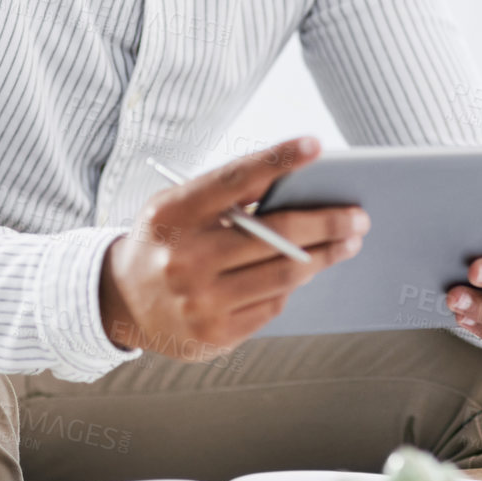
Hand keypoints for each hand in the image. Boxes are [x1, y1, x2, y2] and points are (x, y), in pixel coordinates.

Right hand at [100, 136, 368, 356]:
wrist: (122, 303)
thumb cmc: (165, 242)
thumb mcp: (178, 208)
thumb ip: (226, 197)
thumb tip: (297, 187)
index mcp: (173, 214)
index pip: (234, 180)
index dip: (277, 160)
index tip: (314, 146)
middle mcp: (184, 258)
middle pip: (274, 235)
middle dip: (326, 223)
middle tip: (358, 216)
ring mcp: (199, 300)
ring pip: (283, 274)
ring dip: (324, 256)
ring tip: (347, 242)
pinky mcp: (215, 334)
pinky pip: (273, 305)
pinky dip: (291, 285)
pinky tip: (304, 271)